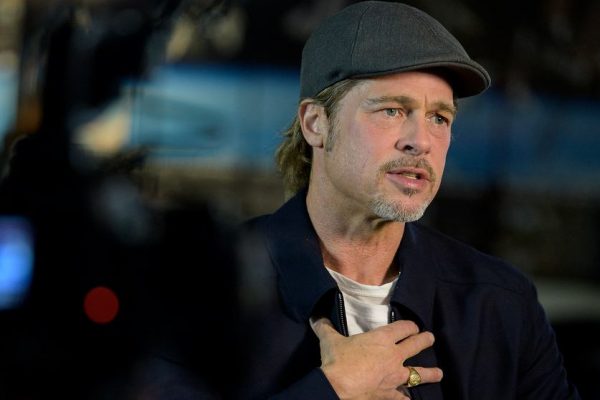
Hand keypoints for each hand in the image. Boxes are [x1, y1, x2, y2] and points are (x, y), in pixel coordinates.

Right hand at [312, 318, 442, 398]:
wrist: (337, 387)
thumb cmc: (337, 360)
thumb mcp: (329, 340)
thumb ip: (325, 328)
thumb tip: (316, 318)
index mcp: (381, 339)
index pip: (403, 327)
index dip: (410, 325)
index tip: (413, 326)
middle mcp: (393, 356)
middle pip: (416, 345)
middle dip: (425, 340)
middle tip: (430, 338)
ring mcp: (394, 377)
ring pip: (419, 373)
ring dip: (430, 373)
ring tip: (439, 373)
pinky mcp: (389, 394)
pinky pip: (402, 398)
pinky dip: (406, 399)